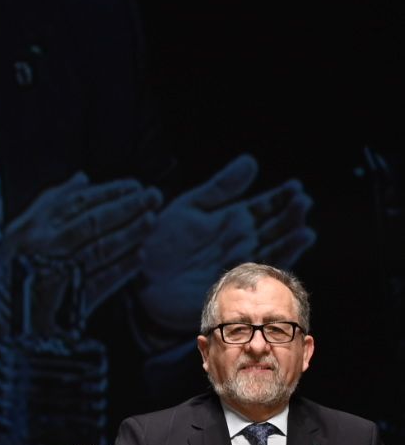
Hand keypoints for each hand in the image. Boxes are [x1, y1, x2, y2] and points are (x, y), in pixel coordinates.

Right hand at [2, 173, 161, 314]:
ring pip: (100, 248)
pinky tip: (138, 258)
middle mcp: (43, 248)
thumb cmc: (8, 273)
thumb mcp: (17, 230)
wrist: (1, 320)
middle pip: (93, 222)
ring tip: (151, 221)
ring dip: (129, 234)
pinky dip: (120, 269)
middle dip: (127, 207)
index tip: (133, 186)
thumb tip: (81, 179)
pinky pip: (99, 281)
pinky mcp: (66, 300)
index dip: (109, 191)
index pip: (77, 202)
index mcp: (30, 228)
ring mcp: (56, 274)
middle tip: (152, 196)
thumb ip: (49, 202)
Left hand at [136, 156, 314, 334]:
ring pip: (273, 250)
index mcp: (233, 219)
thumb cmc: (161, 240)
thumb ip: (221, 187)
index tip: (295, 186)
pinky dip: (270, 268)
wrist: (139, 275)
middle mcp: (242, 240)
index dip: (281, 197)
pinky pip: (255, 276)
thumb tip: (251, 160)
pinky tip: (281, 261)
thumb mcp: (191, 207)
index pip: (265, 206)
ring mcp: (240, 261)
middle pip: (275, 226)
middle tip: (302, 201)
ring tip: (304, 229)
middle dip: (290, 216)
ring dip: (289, 241)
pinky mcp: (233, 284)